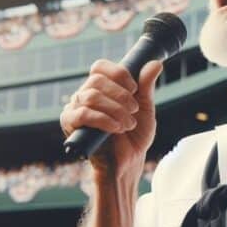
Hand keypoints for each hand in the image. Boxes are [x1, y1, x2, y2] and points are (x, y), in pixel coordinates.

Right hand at [60, 60, 162, 177]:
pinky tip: (116, 128)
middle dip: (120, 95)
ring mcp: (75, 108)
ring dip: (115, 110)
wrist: (128, 162)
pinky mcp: (70, 124)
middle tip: (134, 110)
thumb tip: (156, 63)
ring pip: (91, 96)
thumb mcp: (145, 108)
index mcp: (100, 88)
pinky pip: (82, 114)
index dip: (118, 74)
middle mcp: (84, 95)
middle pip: (96, 80)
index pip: (99, 67)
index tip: (135, 88)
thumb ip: (146, 86)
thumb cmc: (134, 136)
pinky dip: (103, 119)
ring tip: (128, 124)